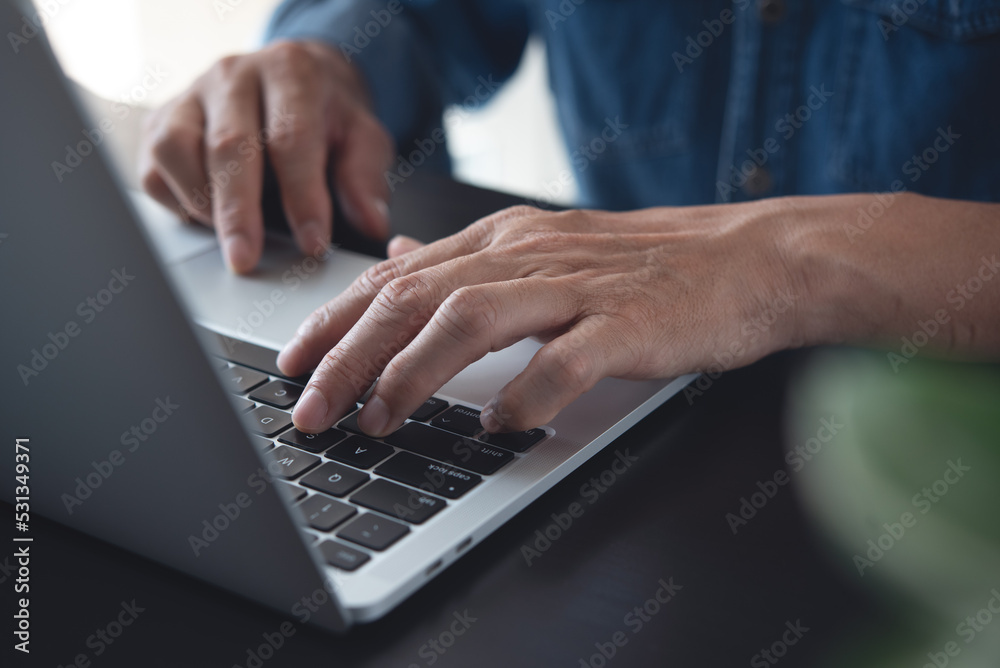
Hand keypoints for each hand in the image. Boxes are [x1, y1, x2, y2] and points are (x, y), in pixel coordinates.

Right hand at [138, 40, 393, 272]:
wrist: (296, 78)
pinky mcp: (162, 119)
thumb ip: (366, 177)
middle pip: (228, 145)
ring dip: (202, 204)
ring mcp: (192, 95)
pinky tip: (208, 220)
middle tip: (246, 260)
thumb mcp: (364, 137)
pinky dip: (176, 201)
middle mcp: (235, 75)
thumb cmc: (329, 115)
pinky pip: (154, 166)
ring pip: (176, 150)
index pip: (291, 137)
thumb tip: (372, 222)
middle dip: (239, 212)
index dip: (302, 195)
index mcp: (291, 72)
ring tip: (231, 239)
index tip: (312, 244)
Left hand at [276, 202, 802, 434]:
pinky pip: (565, 361)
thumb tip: (398, 257)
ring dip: (414, 374)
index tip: (293, 363)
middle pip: (416, 297)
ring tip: (378, 419)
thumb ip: (466, 259)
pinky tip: (498, 427)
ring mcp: (579, 287)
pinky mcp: (628, 324)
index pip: (396, 277)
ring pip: (472, 319)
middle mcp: (528, 254)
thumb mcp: (543, 248)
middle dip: (349, 356)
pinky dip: (524, 396)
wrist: (746, 258)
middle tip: (310, 408)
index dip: (336, 321)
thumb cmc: (644, 266)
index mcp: (503, 239)